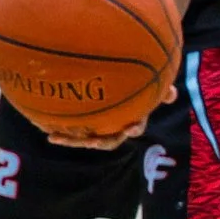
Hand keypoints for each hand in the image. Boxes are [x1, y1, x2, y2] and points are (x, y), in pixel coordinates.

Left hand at [40, 82, 173, 149]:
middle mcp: (113, 126)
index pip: (134, 128)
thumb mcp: (149, 84)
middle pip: (107, 140)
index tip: (129, 127)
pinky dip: (61, 132)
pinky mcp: (81, 123)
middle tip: (90, 141)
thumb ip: (161, 91)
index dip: (132, 129)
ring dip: (72, 141)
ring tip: (55, 139)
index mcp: (130, 119)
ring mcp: (96, 125)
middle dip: (97, 142)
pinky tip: (46, 130)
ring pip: (85, 138)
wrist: (110, 76)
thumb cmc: (134, 80)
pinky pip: (71, 130)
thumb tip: (173, 95)